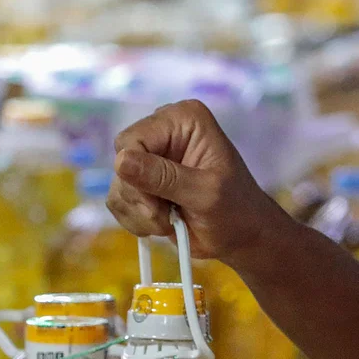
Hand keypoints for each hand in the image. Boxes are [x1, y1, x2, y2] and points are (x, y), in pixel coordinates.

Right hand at [110, 99, 296, 262]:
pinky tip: (162, 225)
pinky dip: (135, 220)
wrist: (241, 238)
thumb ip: (165, 177)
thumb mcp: (205, 193)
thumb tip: (120, 161)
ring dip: (140, 213)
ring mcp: (151, 159)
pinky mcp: (142, 184)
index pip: (133, 139)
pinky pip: (118, 201)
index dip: (135, 172)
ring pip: (117, 185)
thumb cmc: (235, 211)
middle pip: (120, 160)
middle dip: (139, 196)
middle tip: (165, 216)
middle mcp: (163, 132)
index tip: (155, 201)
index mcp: (183, 120)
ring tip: (170, 222)